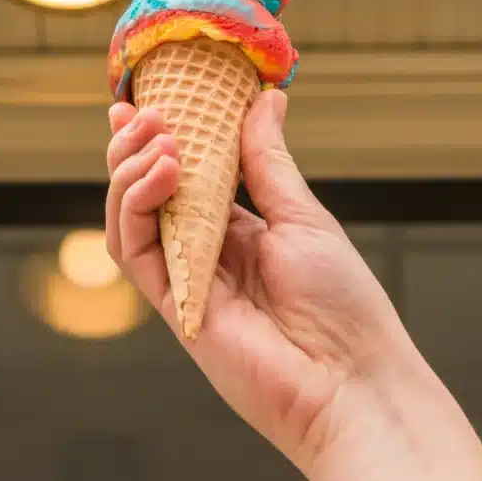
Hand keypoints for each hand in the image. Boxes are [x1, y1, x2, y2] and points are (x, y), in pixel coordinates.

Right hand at [105, 89, 408, 475]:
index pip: (183, 177)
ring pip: (128, 220)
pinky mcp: (174, 305)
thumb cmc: (343, 303)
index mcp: (238, 229)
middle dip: (135, 149)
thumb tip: (266, 99)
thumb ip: (268, 161)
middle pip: (146, 195)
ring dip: (131, 172)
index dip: (159, 140)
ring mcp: (186, 279)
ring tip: (158, 138)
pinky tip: (164, 172)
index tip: (145, 101)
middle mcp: (204, 252)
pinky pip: (134, 252)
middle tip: (144, 113)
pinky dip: (138, 207)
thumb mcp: (303, 216)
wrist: (352, 381)